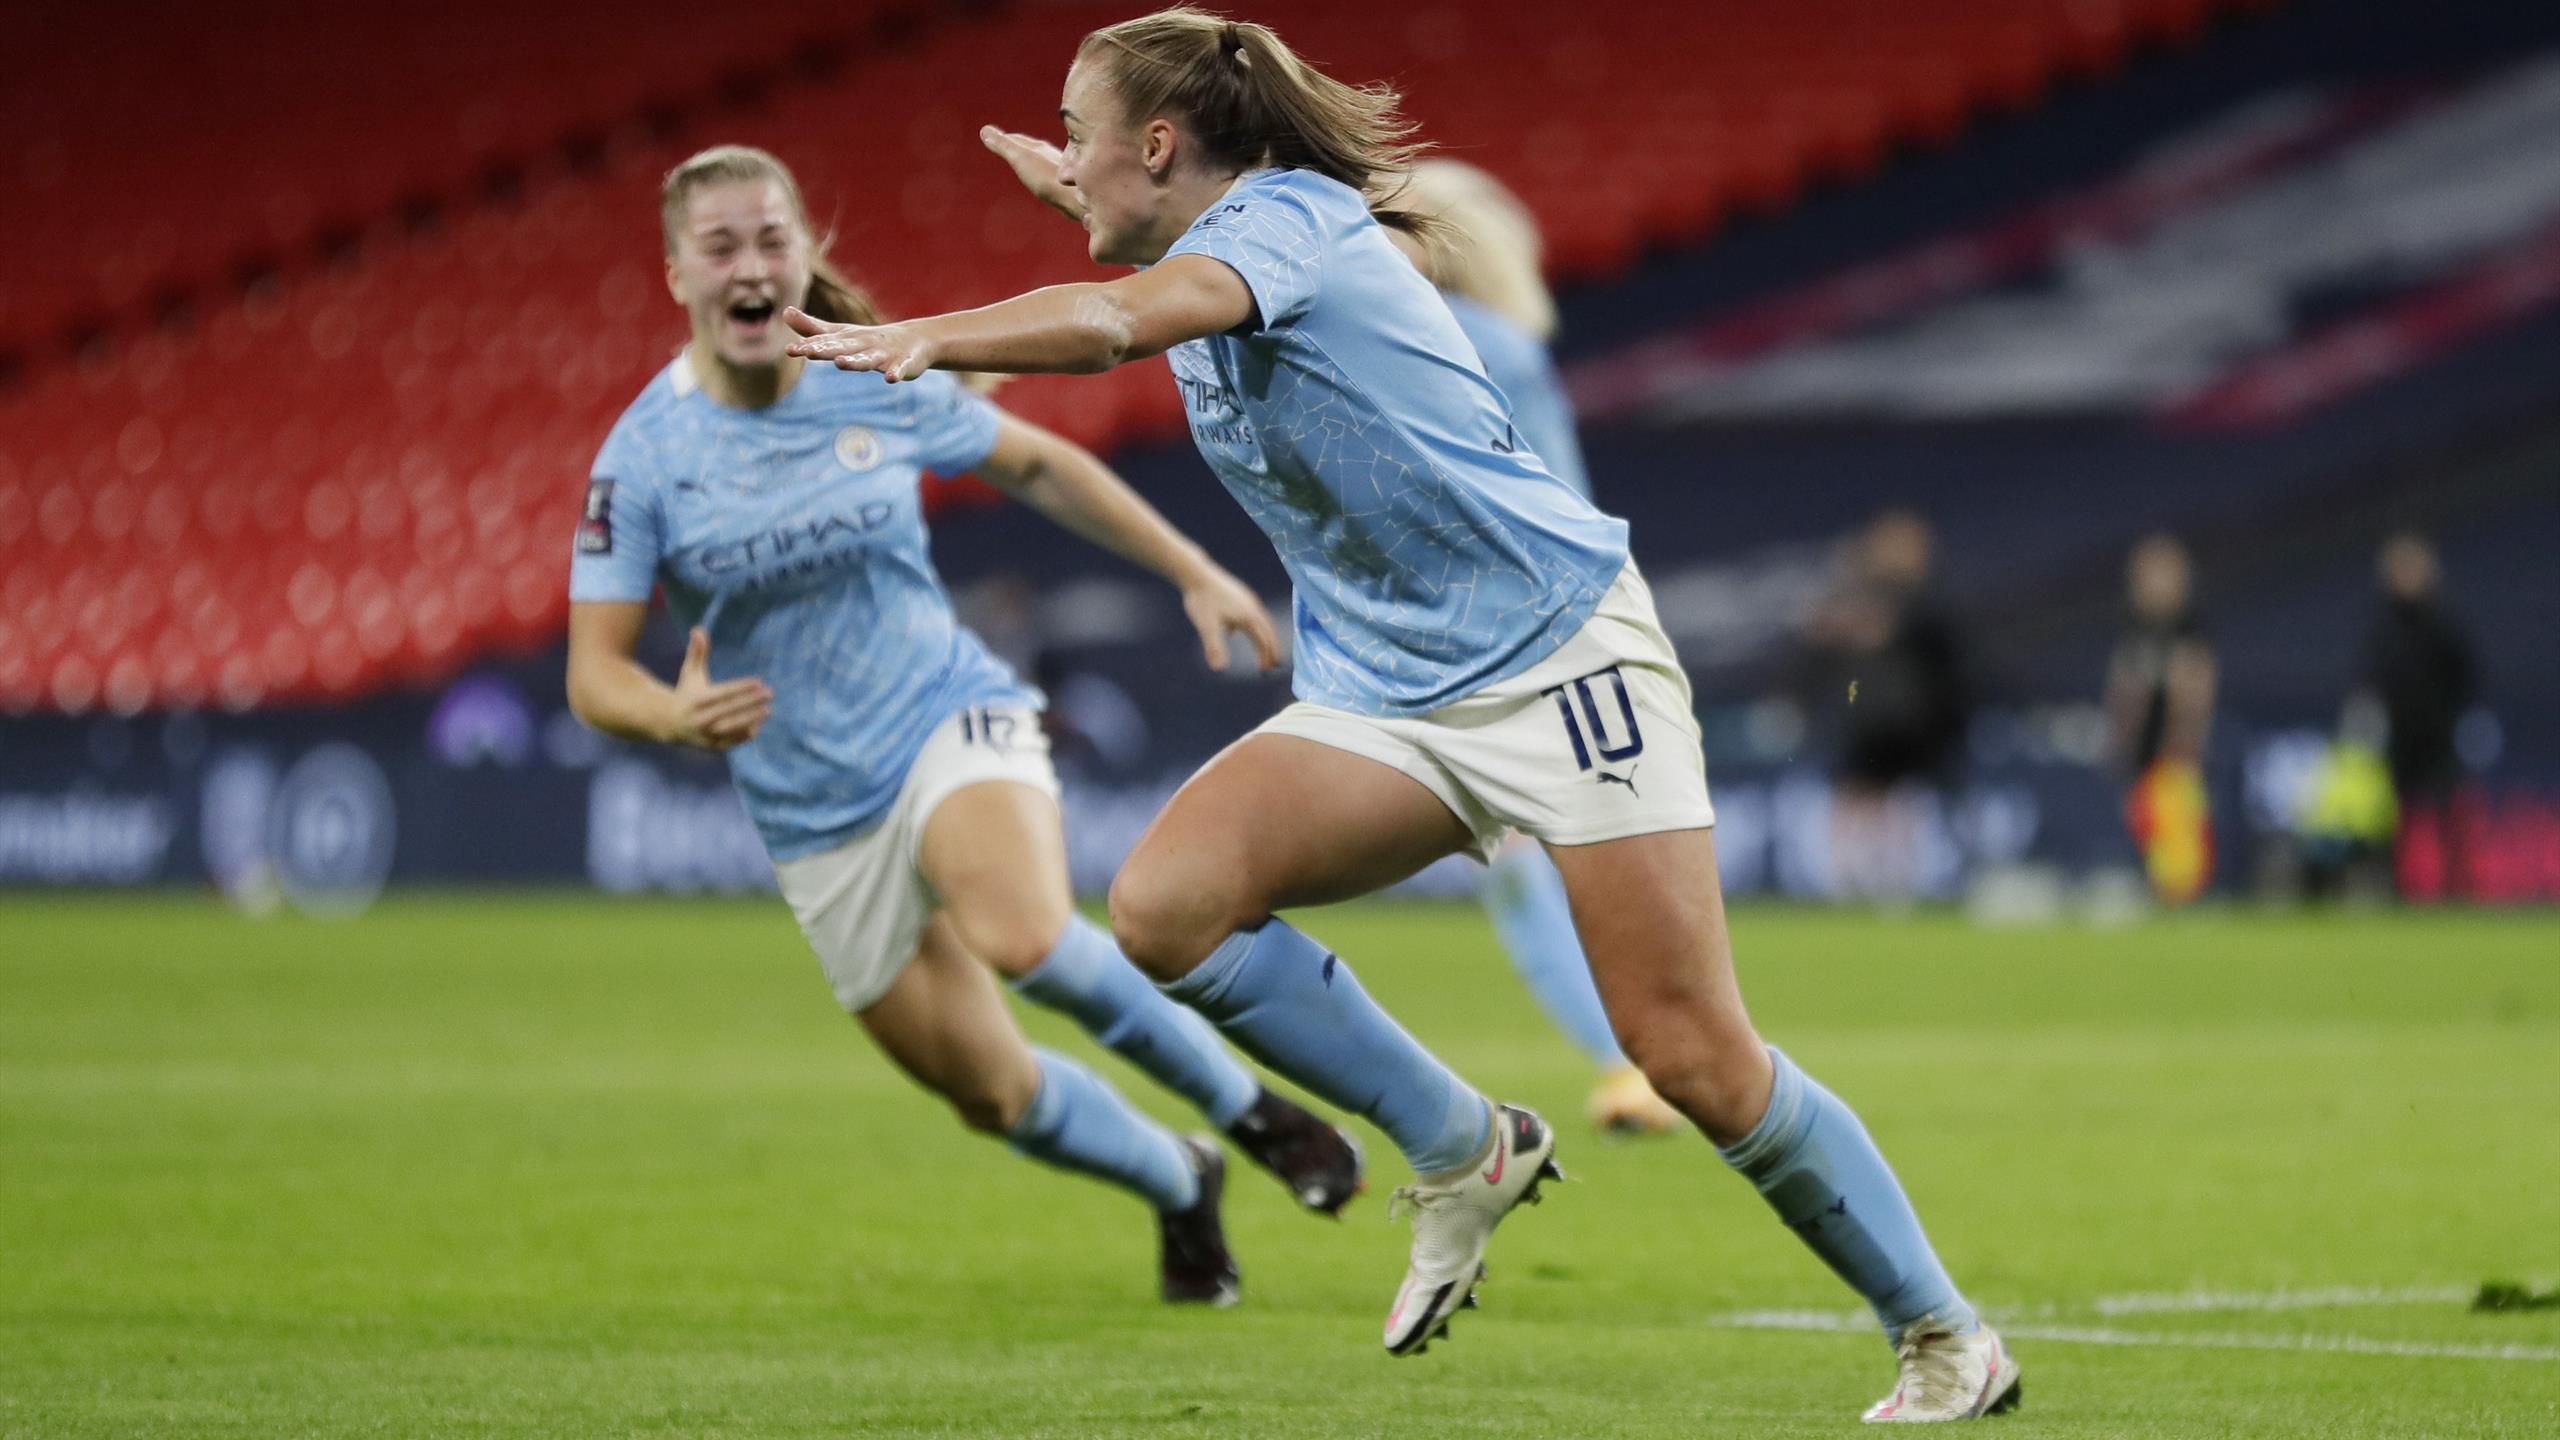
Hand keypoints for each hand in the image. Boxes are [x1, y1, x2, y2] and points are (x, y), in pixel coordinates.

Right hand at [668, 627, 771, 750]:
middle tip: (770, 693)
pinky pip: (731, 741)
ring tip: (768, 709)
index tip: (758, 681)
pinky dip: (745, 734)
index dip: (741, 688)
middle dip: (750, 702)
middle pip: (729, 710)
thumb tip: (699, 628)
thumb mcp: (689, 672)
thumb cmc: (686, 692)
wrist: (668, 723)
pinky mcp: (711, 746)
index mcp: (696, 700)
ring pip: (732, 728)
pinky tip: (759, 722)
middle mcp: (700, 719)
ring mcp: (706, 735)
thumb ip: (696, 652)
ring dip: (751, 719)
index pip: (722, 694)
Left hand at [781, 308, 935, 380]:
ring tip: (841, 363)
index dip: (808, 346)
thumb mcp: (841, 334)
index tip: (790, 350)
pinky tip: (891, 379)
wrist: (915, 340)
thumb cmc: (871, 340)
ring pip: (867, 359)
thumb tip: (784, 312)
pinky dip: (896, 373)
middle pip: (842, 349)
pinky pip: (899, 370)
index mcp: (847, 339)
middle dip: (825, 350)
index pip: (824, 342)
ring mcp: (884, 355)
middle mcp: (863, 345)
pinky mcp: (903, 364)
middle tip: (807, 352)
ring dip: (855, 361)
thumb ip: (813, 328)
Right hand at [980, 125, 1085, 221]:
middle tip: (1011, 144)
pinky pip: (1053, 178)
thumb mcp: (1020, 158)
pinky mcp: (1069, 188)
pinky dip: (1046, 176)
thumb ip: (1004, 146)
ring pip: (1046, 163)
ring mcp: (1062, 173)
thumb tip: (984, 131)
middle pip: (1034, 150)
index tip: (997, 136)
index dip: (1008, 139)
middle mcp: (1052, 158)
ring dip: (1036, 161)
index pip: (1020, 141)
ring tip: (1030, 163)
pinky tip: (1050, 184)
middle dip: (1022, 147)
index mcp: (1040, 149)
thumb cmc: (1047, 178)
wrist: (1078, 199)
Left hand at [1179, 567, 1281, 673]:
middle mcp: (1252, 607)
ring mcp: (1246, 598)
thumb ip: (1215, 648)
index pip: (1263, 640)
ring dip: (1263, 636)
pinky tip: (1234, 630)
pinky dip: (1250, 626)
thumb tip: (1219, 669)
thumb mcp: (1207, 627)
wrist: (1196, 573)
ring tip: (1261, 648)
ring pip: (1260, 621)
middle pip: (1267, 631)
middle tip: (1274, 663)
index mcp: (1249, 616)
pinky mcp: (1238, 593)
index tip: (1266, 670)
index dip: (1266, 656)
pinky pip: (1249, 613)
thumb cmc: (1202, 600)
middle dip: (1271, 648)